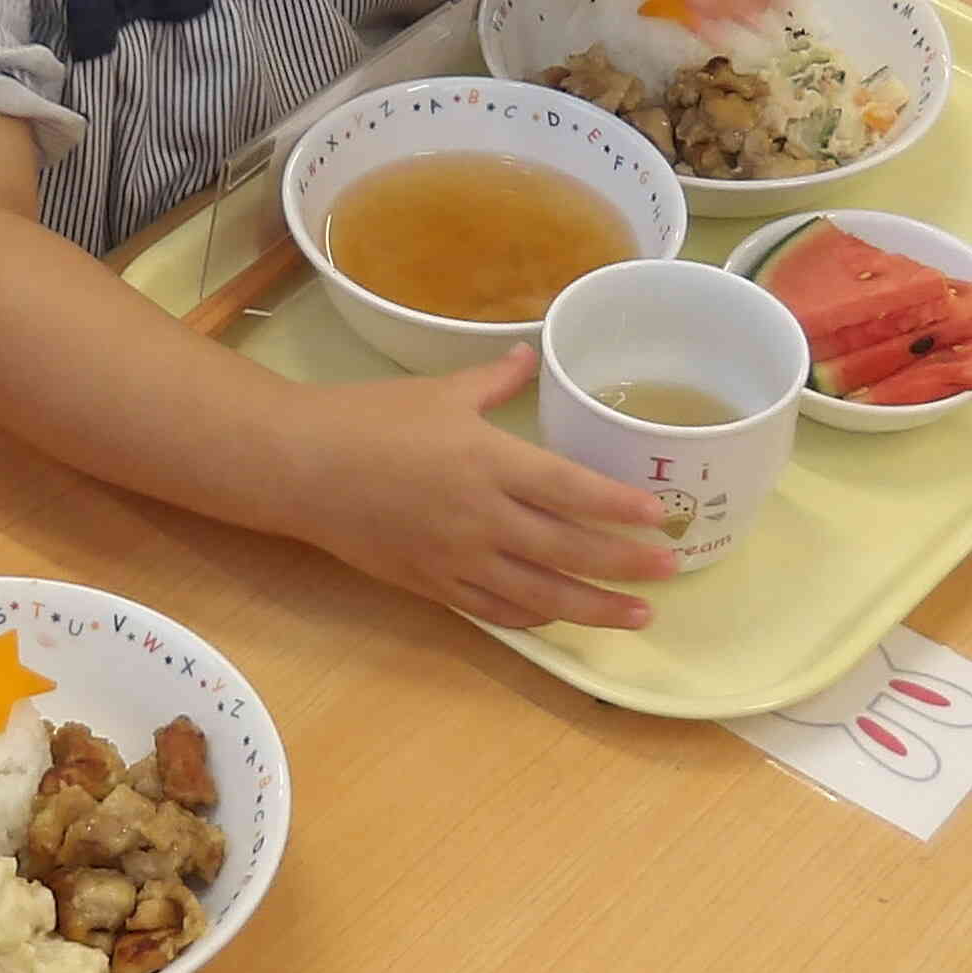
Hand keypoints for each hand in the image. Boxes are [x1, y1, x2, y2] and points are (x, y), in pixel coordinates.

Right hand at [289, 347, 680, 629]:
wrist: (300, 468)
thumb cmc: (369, 419)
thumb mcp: (439, 390)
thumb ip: (495, 379)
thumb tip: (531, 355)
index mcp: (488, 460)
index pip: (571, 489)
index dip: (621, 507)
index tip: (661, 518)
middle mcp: (482, 515)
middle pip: (569, 548)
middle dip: (626, 564)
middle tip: (671, 572)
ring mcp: (458, 557)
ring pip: (541, 592)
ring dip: (594, 606)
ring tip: (638, 616)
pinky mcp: (432, 584)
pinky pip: (494, 609)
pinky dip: (534, 616)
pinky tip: (561, 617)